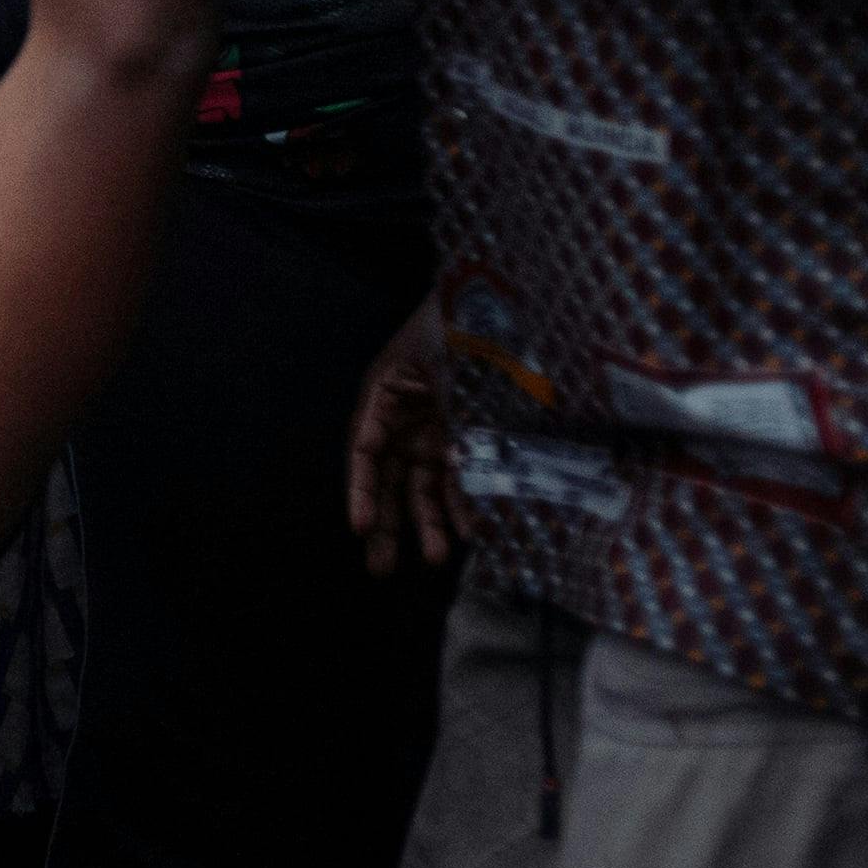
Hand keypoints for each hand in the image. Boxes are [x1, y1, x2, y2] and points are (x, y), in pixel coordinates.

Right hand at [346, 298, 462, 573]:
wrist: (507, 299)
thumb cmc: (464, 324)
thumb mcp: (447, 364)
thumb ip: (448, 413)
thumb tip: (458, 467)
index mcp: (385, 394)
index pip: (363, 450)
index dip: (360, 490)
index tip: (360, 525)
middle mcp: (405, 418)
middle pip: (388, 479)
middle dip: (385, 524)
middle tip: (381, 568)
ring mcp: (436, 430)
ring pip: (424, 487)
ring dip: (429, 523)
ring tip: (435, 559)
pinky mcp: (469, 438)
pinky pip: (463, 479)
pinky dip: (468, 506)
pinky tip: (474, 533)